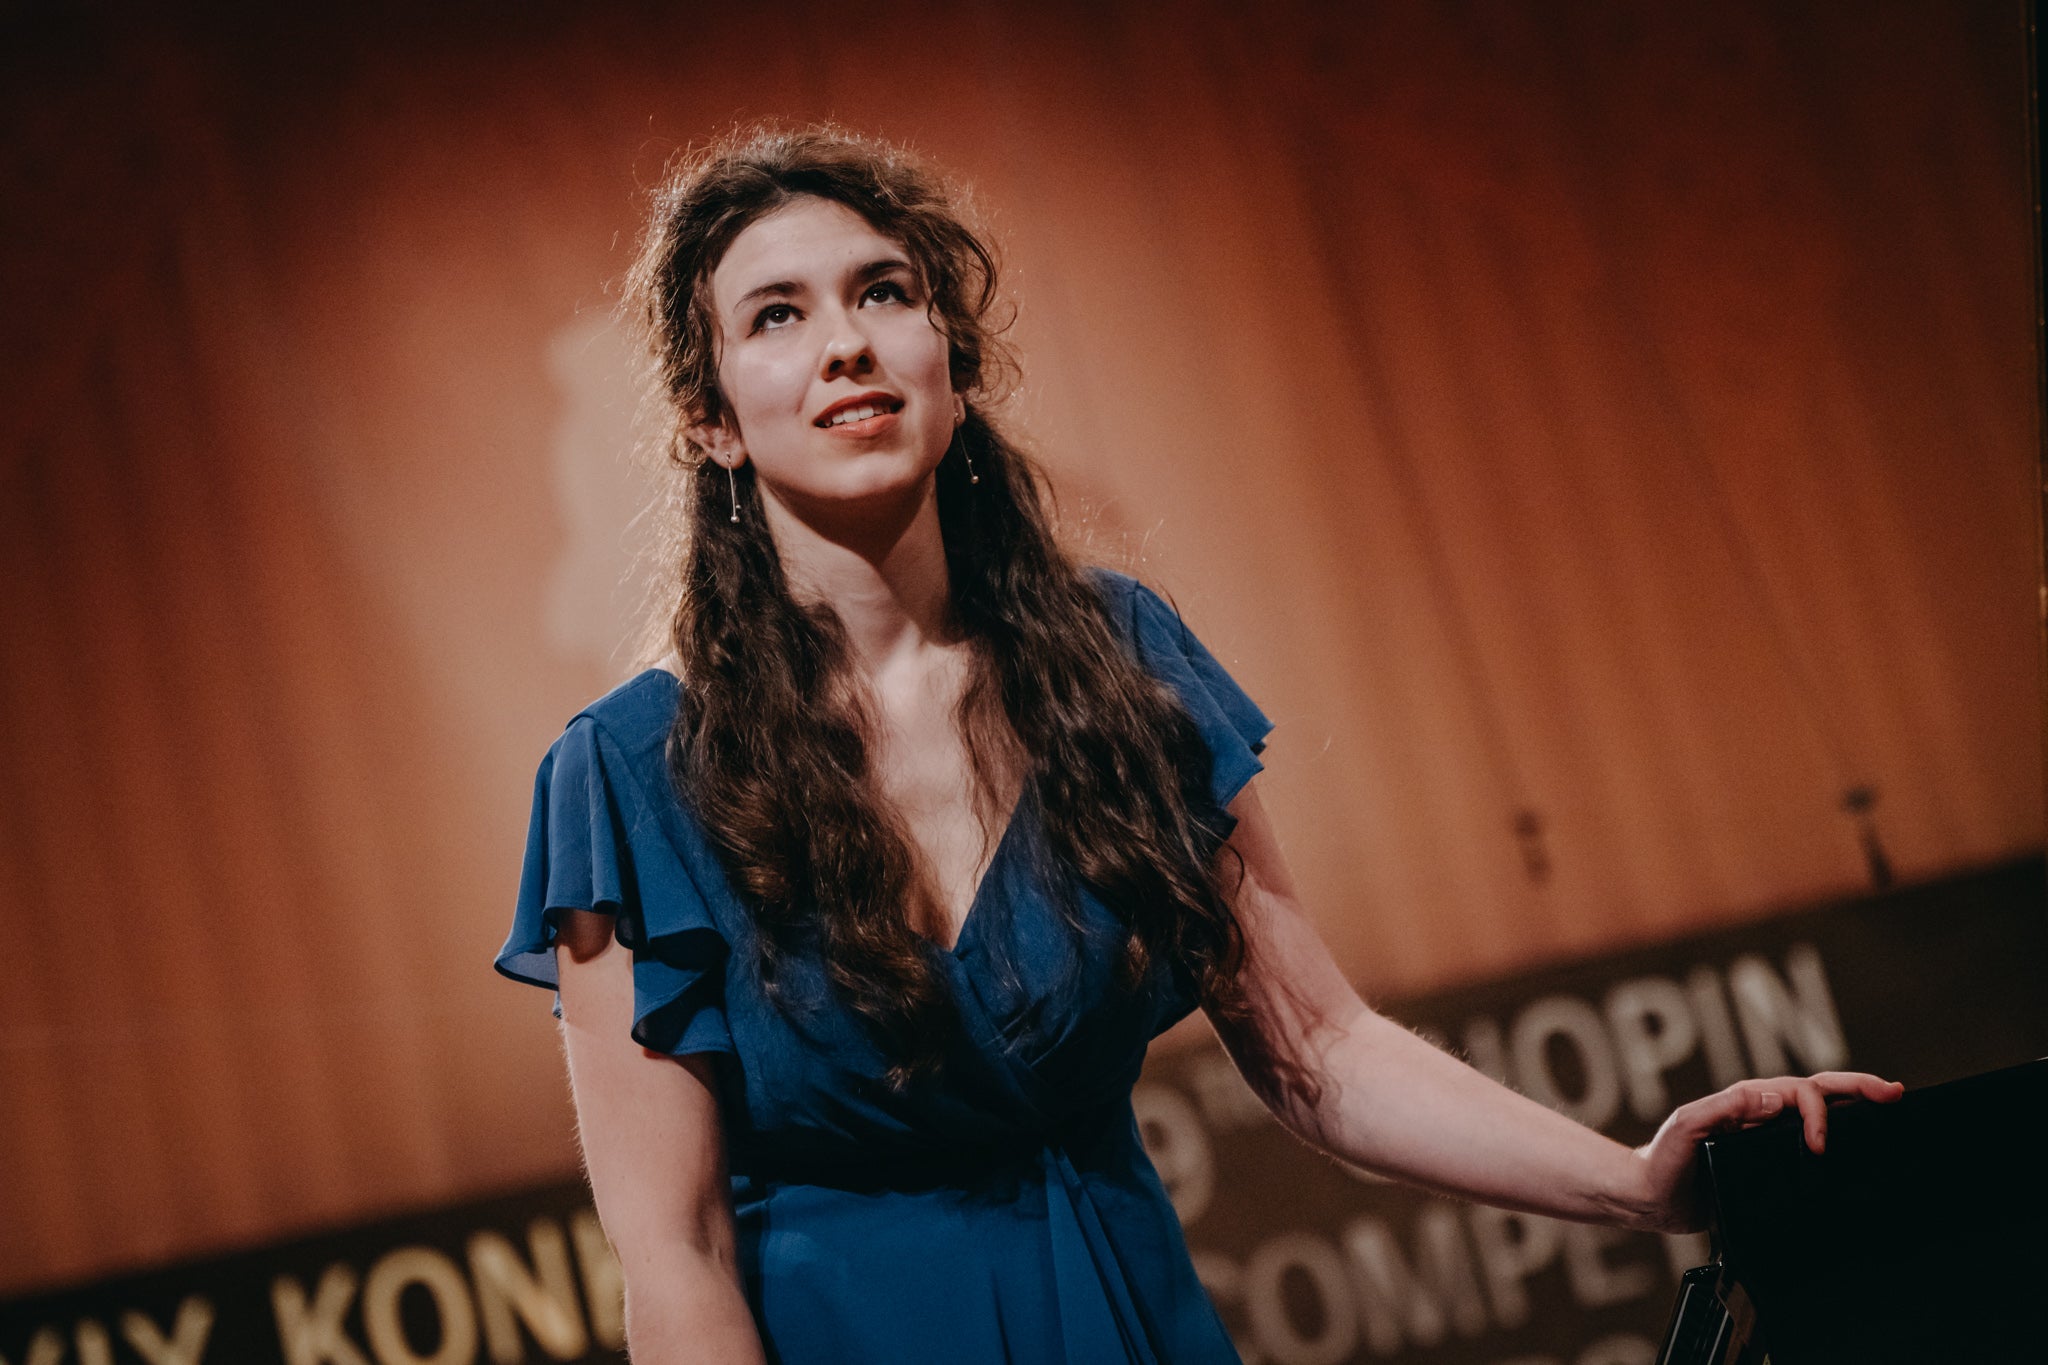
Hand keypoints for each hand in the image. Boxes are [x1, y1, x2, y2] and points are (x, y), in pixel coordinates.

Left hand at [1631, 1072, 1904, 1232]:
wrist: (1650, 1196)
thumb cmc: (1663, 1161)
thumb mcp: (1687, 1128)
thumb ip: (1722, 1109)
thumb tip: (1770, 1100)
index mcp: (1745, 1102)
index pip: (1798, 1093)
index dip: (1817, 1114)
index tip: (1820, 1145)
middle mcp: (1760, 1114)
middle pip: (1817, 1092)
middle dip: (1858, 1089)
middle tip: (1894, 1093)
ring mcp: (1767, 1136)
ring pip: (1818, 1112)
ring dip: (1854, 1106)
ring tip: (1888, 1106)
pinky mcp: (1770, 1162)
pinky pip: (1809, 1144)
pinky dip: (1839, 1135)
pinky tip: (1860, 1144)